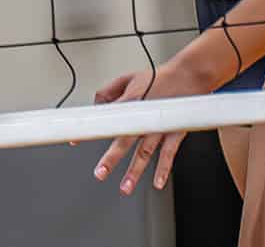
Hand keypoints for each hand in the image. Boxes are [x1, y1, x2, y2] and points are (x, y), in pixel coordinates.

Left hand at [92, 53, 203, 194]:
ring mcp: (159, 126)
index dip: (92, 129)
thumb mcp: (128, 77)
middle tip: (100, 172)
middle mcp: (144, 116)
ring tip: (126, 187)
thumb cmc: (159, 78)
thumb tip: (97, 105)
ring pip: (145, 152)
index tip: (76, 139)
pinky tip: (157, 183)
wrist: (188, 76)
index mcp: (130, 101)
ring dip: (135, 171)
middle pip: (125, 140)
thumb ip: (109, 91)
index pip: (107, 118)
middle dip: (111, 158)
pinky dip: (163, 169)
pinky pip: (168, 154)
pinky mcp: (174, 133)